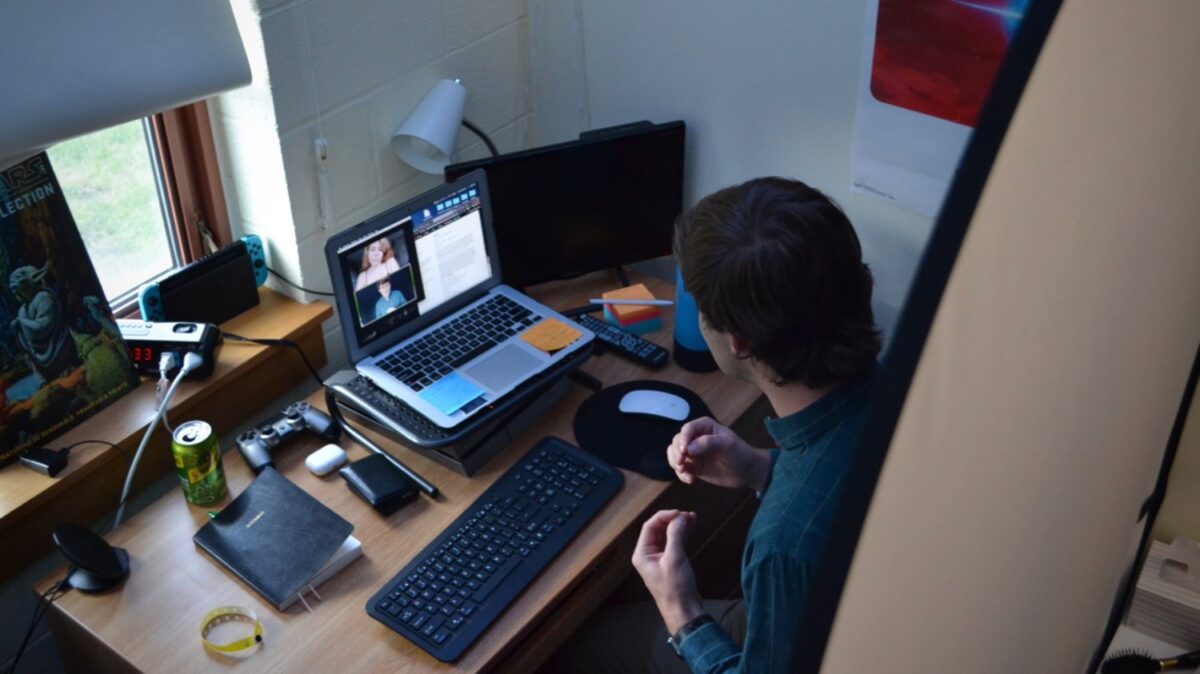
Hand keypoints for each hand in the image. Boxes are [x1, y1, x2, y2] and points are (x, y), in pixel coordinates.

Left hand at [631, 510, 703, 634]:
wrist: (684, 611)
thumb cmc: (676, 588)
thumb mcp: (675, 558)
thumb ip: (676, 535)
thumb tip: (679, 517)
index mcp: (642, 554)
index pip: (650, 526)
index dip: (665, 516)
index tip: (680, 513)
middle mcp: (648, 555)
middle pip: (658, 529)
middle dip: (673, 520)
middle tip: (688, 515)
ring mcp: (659, 559)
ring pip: (667, 535)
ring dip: (679, 526)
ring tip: (692, 518)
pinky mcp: (669, 563)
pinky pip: (674, 543)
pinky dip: (682, 535)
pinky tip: (691, 528)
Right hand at [667, 417, 771, 490]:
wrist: (747, 472)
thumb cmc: (741, 453)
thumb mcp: (728, 445)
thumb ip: (708, 443)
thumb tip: (689, 448)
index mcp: (704, 427)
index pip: (687, 429)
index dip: (683, 439)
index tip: (684, 451)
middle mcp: (696, 437)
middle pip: (677, 441)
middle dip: (676, 452)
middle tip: (681, 463)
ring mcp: (694, 452)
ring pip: (674, 454)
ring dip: (675, 463)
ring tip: (684, 472)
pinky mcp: (693, 466)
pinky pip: (680, 468)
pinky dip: (681, 474)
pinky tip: (690, 480)